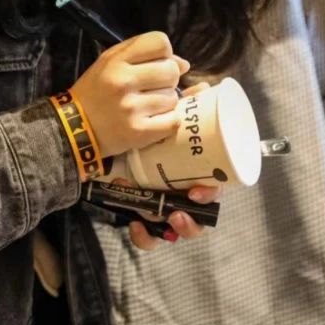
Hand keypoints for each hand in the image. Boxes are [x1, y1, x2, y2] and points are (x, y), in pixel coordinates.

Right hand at [71, 32, 188, 157]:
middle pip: (171, 70)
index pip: (160, 42)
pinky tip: (153, 120)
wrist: (73, 128)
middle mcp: (123, 82)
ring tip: (148, 106)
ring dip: (165, 102)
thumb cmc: (95, 91)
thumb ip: (144, 55)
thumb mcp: (110, 62)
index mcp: (116, 61)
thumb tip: (184, 65)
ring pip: (173, 98)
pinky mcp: (138, 132)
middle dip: (167, 79)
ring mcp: (131, 109)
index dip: (164, 53)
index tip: (155, 63)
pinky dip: (168, 121)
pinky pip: (173, 121)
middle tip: (153, 88)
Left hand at [125, 82, 220, 250]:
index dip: (209, 195)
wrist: (112, 141)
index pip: (211, 191)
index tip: (198, 192)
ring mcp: (164, 208)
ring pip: (176, 231)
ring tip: (165, 217)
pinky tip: (136, 226)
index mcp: (195, 175)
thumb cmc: (151, 132)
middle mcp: (182, 196)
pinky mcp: (144, 215)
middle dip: (192, 222)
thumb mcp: (167, 122)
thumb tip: (202, 87)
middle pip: (198, 219)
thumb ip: (184, 107)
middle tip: (180, 211)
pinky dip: (146, 236)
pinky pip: (149, 236)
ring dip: (177, 230)